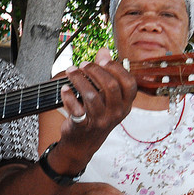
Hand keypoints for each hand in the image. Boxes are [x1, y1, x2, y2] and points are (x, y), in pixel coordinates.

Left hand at [57, 48, 137, 166]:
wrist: (82, 144)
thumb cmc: (95, 115)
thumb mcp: (105, 97)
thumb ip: (105, 73)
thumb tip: (104, 51)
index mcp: (125, 105)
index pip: (129, 83)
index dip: (116, 68)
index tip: (102, 59)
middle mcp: (115, 113)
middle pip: (110, 86)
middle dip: (94, 70)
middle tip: (82, 65)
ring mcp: (100, 120)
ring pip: (91, 95)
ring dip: (79, 79)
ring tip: (71, 71)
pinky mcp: (83, 125)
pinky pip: (76, 108)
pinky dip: (68, 96)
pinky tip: (64, 89)